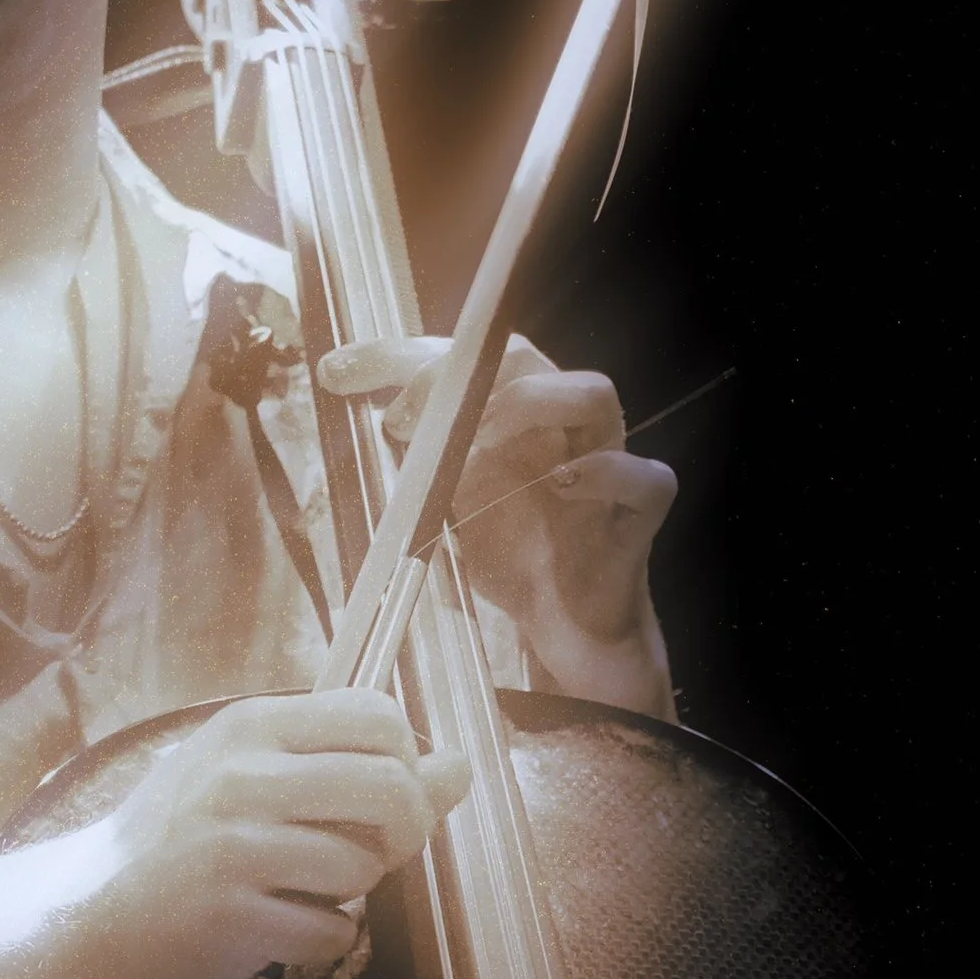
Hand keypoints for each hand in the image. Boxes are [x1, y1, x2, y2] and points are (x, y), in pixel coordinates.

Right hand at [74, 689, 468, 978]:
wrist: (79, 917)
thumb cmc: (172, 844)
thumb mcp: (252, 781)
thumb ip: (351, 768)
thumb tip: (459, 766)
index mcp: (250, 728)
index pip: (377, 716)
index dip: (404, 764)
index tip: (380, 800)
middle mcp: (243, 776)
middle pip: (391, 787)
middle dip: (402, 833)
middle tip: (366, 855)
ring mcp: (234, 845)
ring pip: (364, 866)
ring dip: (350, 893)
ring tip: (298, 890)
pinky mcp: (232, 915)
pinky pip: (333, 932)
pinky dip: (321, 941)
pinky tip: (278, 929)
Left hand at [319, 334, 676, 717]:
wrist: (563, 624)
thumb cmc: (507, 551)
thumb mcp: (440, 509)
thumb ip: (408, 474)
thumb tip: (336, 466)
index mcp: (512, 409)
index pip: (461, 355)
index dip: (398, 354)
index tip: (335, 372)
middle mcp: (560, 422)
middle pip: (526, 355)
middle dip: (457, 375)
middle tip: (400, 420)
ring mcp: (604, 461)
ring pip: (593, 393)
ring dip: (526, 405)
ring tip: (473, 442)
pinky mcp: (635, 516)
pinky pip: (644, 478)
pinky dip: (604, 474)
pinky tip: (560, 485)